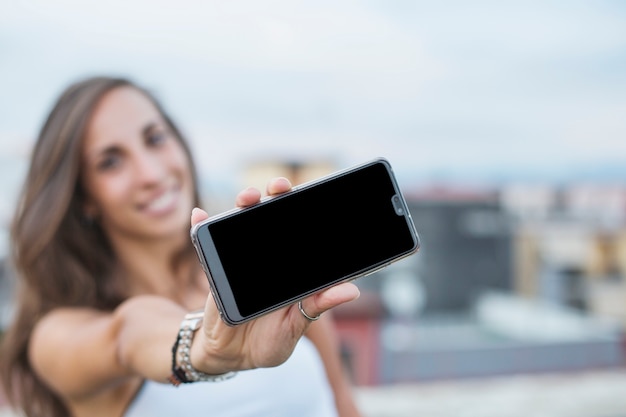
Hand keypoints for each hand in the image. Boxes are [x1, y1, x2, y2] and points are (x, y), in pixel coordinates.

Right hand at [190, 177, 359, 372]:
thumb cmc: (270, 339)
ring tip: (247, 198)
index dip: (303, 209)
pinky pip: (206, 244)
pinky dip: (201, 227)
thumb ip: (318, 305)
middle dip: (274, 196)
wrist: (234, 356)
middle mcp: (265, 256)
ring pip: (240, 224)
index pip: (298, 230)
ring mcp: (238, 259)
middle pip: (269, 218)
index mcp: (289, 266)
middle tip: (280, 187)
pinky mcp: (216, 269)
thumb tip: (351, 290)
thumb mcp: (296, 325)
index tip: (311, 194)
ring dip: (243, 205)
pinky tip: (199, 216)